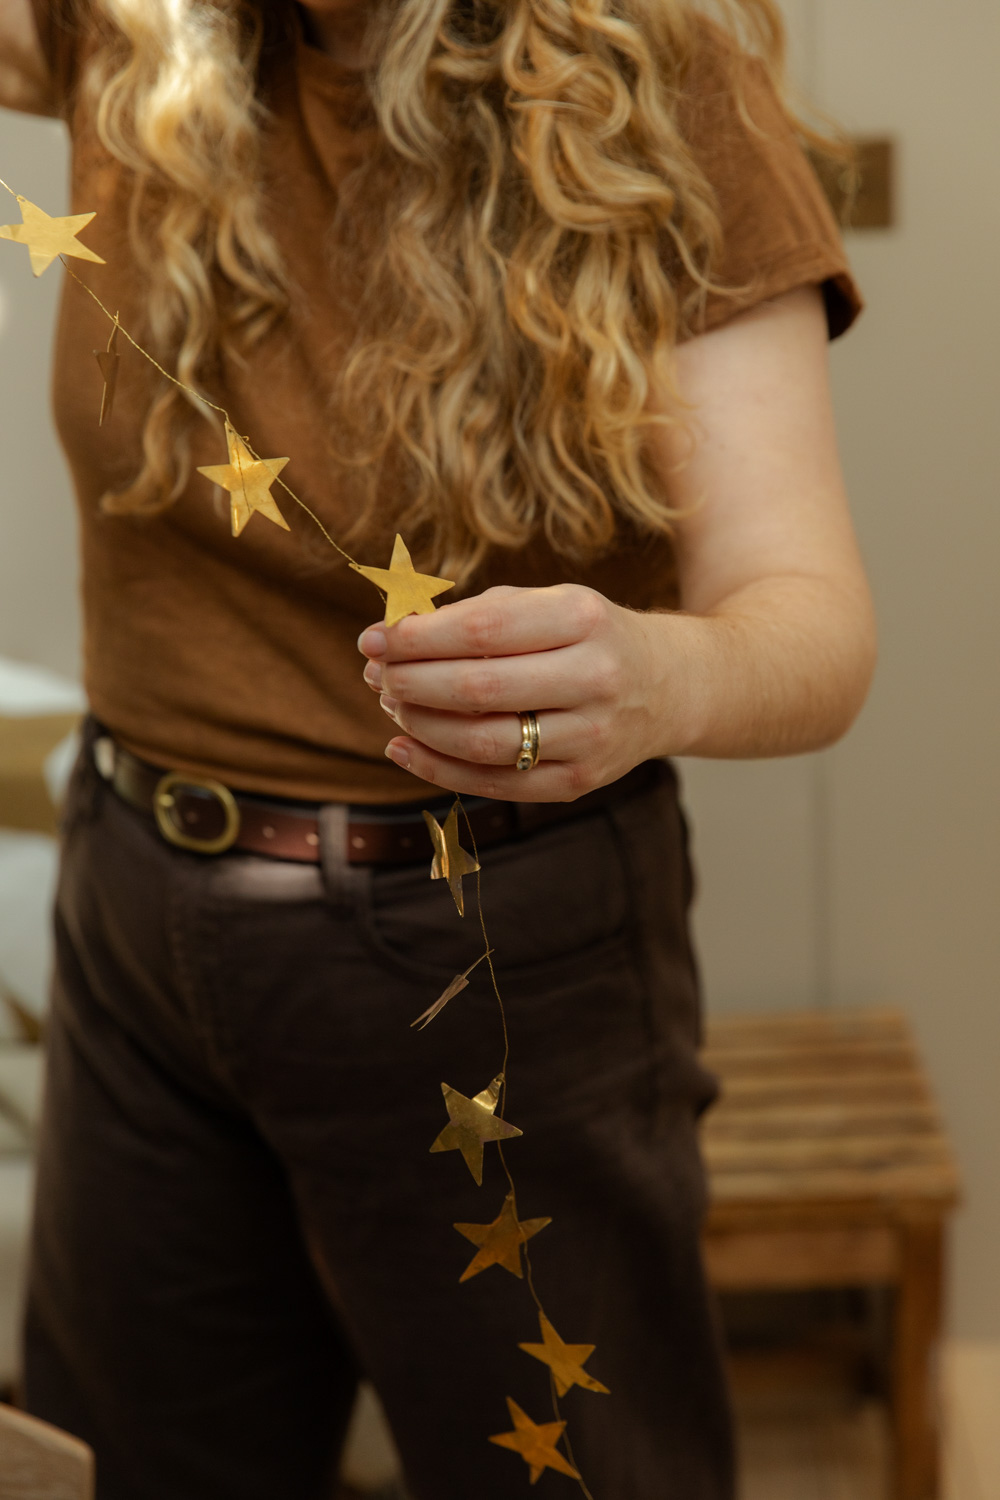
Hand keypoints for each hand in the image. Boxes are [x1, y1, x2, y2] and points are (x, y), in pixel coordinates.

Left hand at [357, 584, 665, 801]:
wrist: (668, 685)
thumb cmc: (586, 635)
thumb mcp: (547, 602)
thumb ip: (476, 613)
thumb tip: (394, 633)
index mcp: (582, 619)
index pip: (480, 632)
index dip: (416, 638)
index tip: (373, 638)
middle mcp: (594, 678)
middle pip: (477, 690)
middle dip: (411, 682)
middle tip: (376, 674)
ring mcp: (591, 737)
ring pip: (483, 743)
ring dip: (420, 725)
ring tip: (392, 704)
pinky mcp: (580, 781)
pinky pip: (496, 783)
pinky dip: (437, 768)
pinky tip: (404, 746)